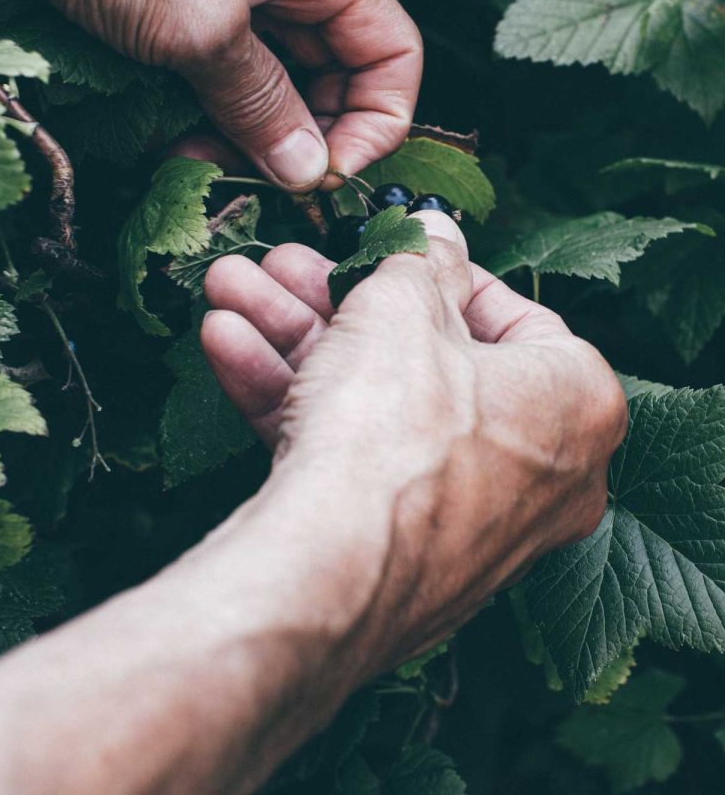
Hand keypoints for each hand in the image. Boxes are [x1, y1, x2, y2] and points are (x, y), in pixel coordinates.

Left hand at [0, 0, 421, 190]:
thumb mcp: (197, 18)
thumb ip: (260, 99)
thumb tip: (306, 168)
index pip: (388, 49)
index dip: (376, 119)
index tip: (330, 174)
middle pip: (328, 80)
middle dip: (301, 140)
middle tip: (259, 182)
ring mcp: (218, 4)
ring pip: (265, 94)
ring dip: (242, 143)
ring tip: (198, 166)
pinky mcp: (167, 25)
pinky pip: (208, 92)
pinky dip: (198, 129)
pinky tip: (167, 148)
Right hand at [201, 211, 627, 668]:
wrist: (331, 569)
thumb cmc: (395, 426)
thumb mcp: (403, 306)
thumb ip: (420, 260)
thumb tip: (436, 233)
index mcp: (574, 402)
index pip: (514, 317)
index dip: (439, 273)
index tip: (389, 255)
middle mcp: (536, 469)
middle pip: (422, 360)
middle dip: (333, 303)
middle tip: (284, 265)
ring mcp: (464, 518)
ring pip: (371, 406)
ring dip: (293, 342)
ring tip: (231, 290)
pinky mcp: (398, 550)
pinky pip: (350, 457)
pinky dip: (292, 402)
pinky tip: (227, 346)